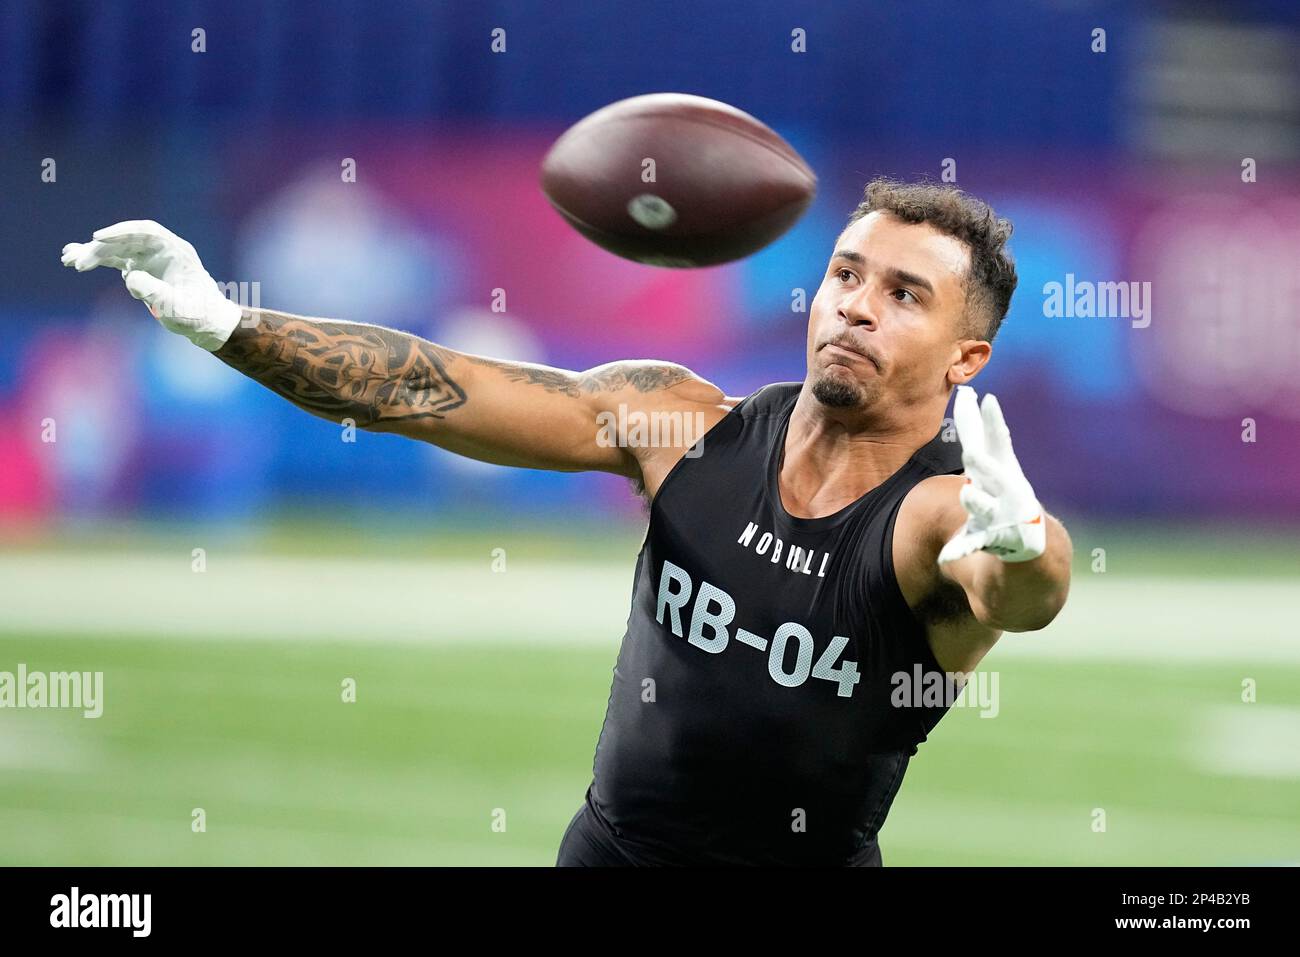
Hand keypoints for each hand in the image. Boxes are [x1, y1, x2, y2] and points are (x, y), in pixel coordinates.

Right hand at [61, 220, 242, 350]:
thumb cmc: (198, 315)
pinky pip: (116, 260)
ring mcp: (150, 258)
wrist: (207, 323)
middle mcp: (161, 250)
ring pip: (118, 249)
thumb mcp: (178, 308)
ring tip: (68, 259)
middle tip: (78, 263)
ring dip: (93, 253)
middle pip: (126, 241)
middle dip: (100, 249)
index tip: (98, 238)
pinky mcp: (142, 269)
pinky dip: (98, 261)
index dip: (121, 232)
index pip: (146, 232)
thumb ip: (156, 293)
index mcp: (176, 251)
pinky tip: (77, 262)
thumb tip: (130, 278)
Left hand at [938, 385, 1045, 564]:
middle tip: (972, 447)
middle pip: (989, 471)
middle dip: (983, 459)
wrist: (1030, 542)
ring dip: (976, 501)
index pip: (993, 440)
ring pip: (983, 507)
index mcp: (1001, 469)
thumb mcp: (999, 463)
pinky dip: (959, 549)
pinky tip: (946, 556)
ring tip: (968, 493)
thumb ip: (985, 431)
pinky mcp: (992, 540)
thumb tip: (978, 394)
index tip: (986, 398)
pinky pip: (971, 545)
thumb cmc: (1006, 493)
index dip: (991, 421)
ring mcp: (1000, 515)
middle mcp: (1005, 489)